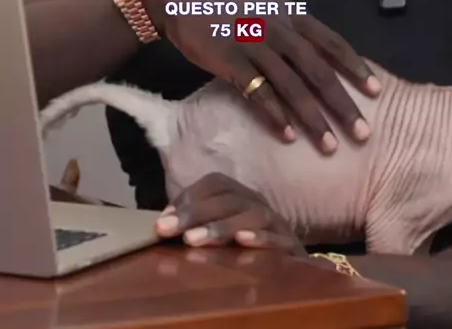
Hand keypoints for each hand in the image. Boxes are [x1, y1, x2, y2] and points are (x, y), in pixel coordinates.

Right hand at [149, 0, 380, 150]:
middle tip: (363, 133)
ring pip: (292, 86)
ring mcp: (254, 44)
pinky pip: (258, 92)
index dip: (355, 68)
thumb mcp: (268, 6)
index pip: (332, 42)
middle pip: (318, 71)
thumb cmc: (229, 5)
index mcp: (291, 14)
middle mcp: (278, 28)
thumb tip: (321, 56)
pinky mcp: (229, 61)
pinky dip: (275, 115)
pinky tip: (288, 136)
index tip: (376, 92)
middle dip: (342, 104)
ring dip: (312, 119)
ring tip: (329, 146)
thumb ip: (293, 28)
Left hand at [155, 173, 306, 256]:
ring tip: (192, 240)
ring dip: (220, 226)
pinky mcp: (289, 245)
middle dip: (194, 214)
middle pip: (227, 199)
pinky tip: (241, 242)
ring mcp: (275, 222)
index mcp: (238, 194)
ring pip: (250, 215)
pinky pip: (277, 237)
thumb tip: (162, 224)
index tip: (161, 222)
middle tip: (167, 231)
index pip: (213, 184)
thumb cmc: (245, 248)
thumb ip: (192, 223)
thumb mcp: (218, 231)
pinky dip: (260, 237)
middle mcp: (256, 202)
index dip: (187, 199)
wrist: (290, 267)